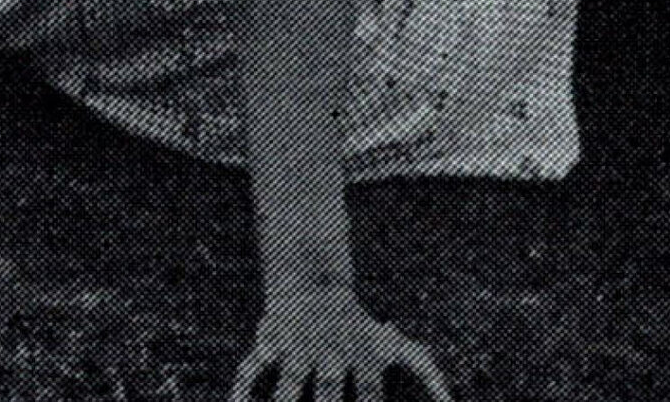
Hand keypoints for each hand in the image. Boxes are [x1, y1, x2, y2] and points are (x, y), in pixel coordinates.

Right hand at [234, 292, 448, 401]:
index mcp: (362, 357)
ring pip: (291, 388)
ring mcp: (297, 349)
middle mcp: (329, 354)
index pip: (370, 397)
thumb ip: (427, 374)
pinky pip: (252, 367)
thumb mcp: (397, 345)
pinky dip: (241, 388)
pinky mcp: (270, 342)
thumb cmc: (360, 326)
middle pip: (331, 397)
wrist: (311, 279)